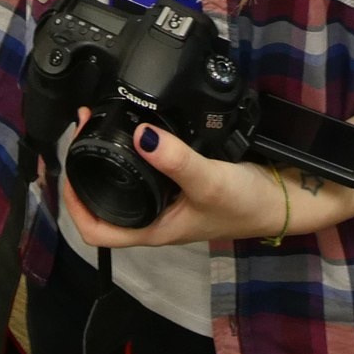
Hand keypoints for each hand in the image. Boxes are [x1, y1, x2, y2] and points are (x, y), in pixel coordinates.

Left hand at [56, 108, 336, 252]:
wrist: (285, 199)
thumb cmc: (245, 203)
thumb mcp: (209, 180)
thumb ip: (175, 159)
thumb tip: (138, 133)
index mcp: (152, 227)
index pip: (96, 231)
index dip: (74, 205)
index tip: (68, 167)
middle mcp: (155, 216)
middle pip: (104, 201)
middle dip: (86, 168)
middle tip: (82, 129)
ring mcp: (168, 199)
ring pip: (124, 182)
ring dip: (108, 155)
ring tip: (99, 121)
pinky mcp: (182, 181)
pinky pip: (147, 167)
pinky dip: (135, 148)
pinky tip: (137, 126)